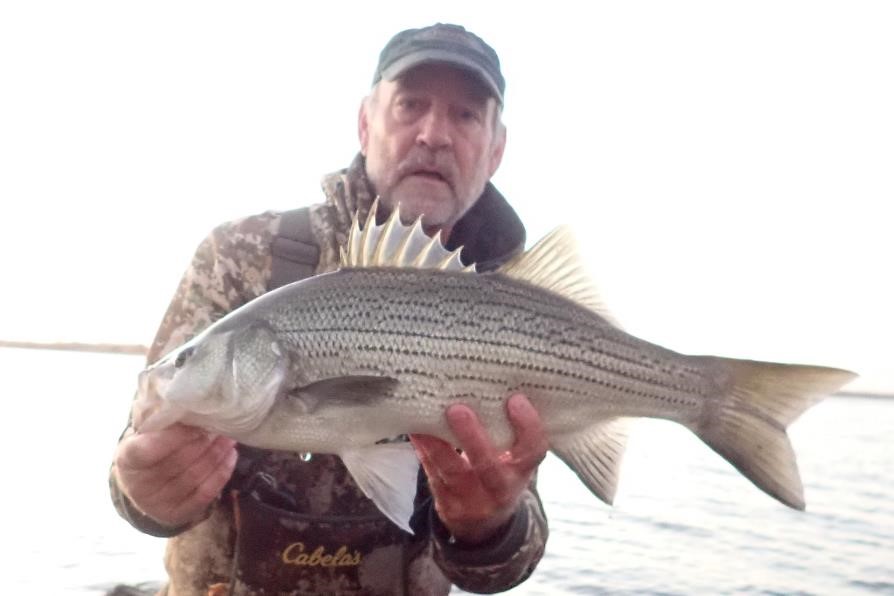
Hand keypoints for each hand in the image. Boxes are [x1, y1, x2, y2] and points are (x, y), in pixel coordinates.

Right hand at [114, 423, 237, 527]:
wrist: (142, 484)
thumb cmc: (147, 449)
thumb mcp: (145, 434)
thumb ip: (162, 423)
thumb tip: (192, 406)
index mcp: (126, 459)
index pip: (148, 449)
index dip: (175, 437)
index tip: (197, 423)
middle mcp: (139, 486)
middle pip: (178, 462)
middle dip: (203, 442)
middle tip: (220, 424)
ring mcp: (159, 503)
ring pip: (195, 476)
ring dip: (217, 454)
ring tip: (229, 436)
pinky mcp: (178, 514)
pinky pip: (205, 493)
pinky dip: (222, 472)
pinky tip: (230, 455)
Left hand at [410, 393, 547, 544]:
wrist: (484, 524)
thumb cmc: (501, 473)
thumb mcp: (516, 459)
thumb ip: (509, 431)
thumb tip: (492, 381)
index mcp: (522, 471)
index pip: (533, 451)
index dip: (527, 426)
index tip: (516, 399)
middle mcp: (500, 488)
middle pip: (488, 466)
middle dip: (473, 438)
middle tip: (458, 409)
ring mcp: (471, 499)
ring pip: (453, 472)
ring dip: (437, 444)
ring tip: (424, 418)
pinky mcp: (446, 501)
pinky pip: (432, 473)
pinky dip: (423, 449)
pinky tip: (414, 429)